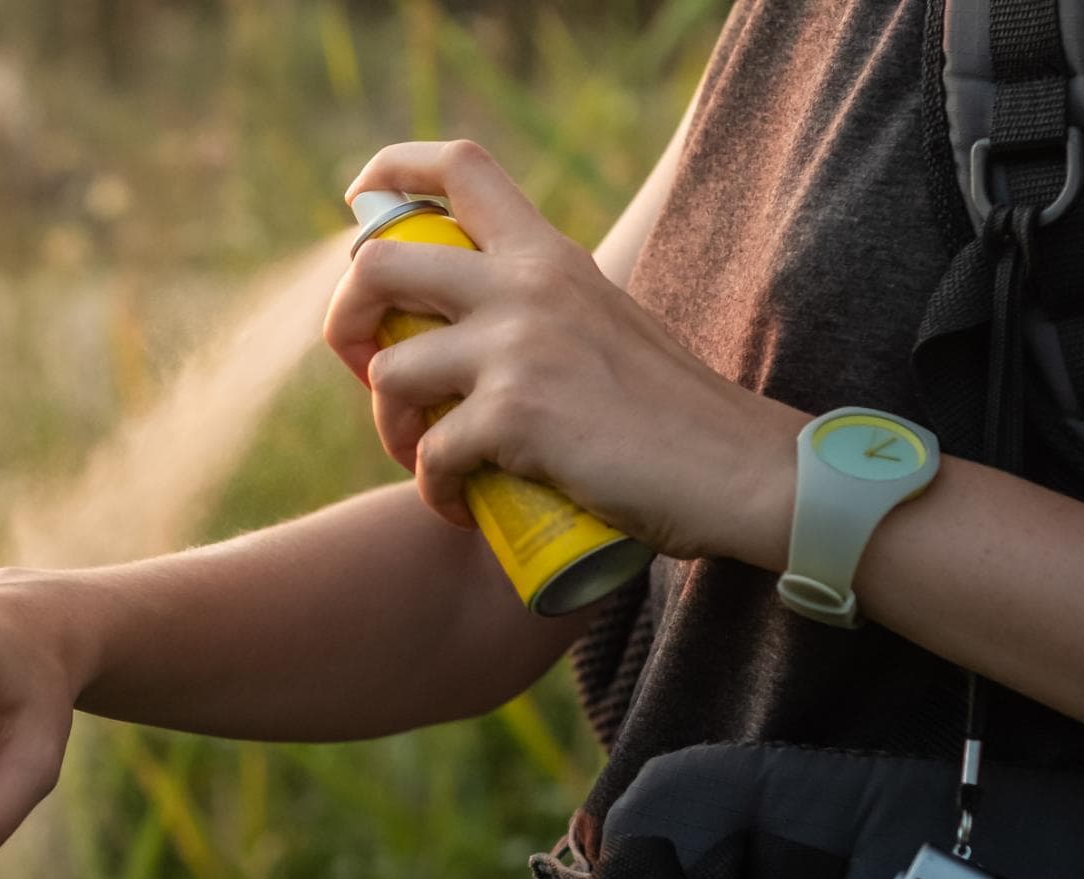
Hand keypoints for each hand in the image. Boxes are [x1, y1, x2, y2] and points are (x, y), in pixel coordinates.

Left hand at [324, 139, 807, 567]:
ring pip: (388, 370)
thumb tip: (467, 335)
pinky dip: (434, 491)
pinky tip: (461, 506)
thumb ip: (544, 310)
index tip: (359, 208)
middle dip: (345, 320)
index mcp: (550, 254)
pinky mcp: (516, 416)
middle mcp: (527, 285)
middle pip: (377, 264)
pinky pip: (430, 455)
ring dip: (390, 428)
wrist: (738, 470)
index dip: (388, 173)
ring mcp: (518, 347)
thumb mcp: (603, 322)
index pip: (457, 167)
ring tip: (427, 458)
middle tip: (367, 369)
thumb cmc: (673, 414)